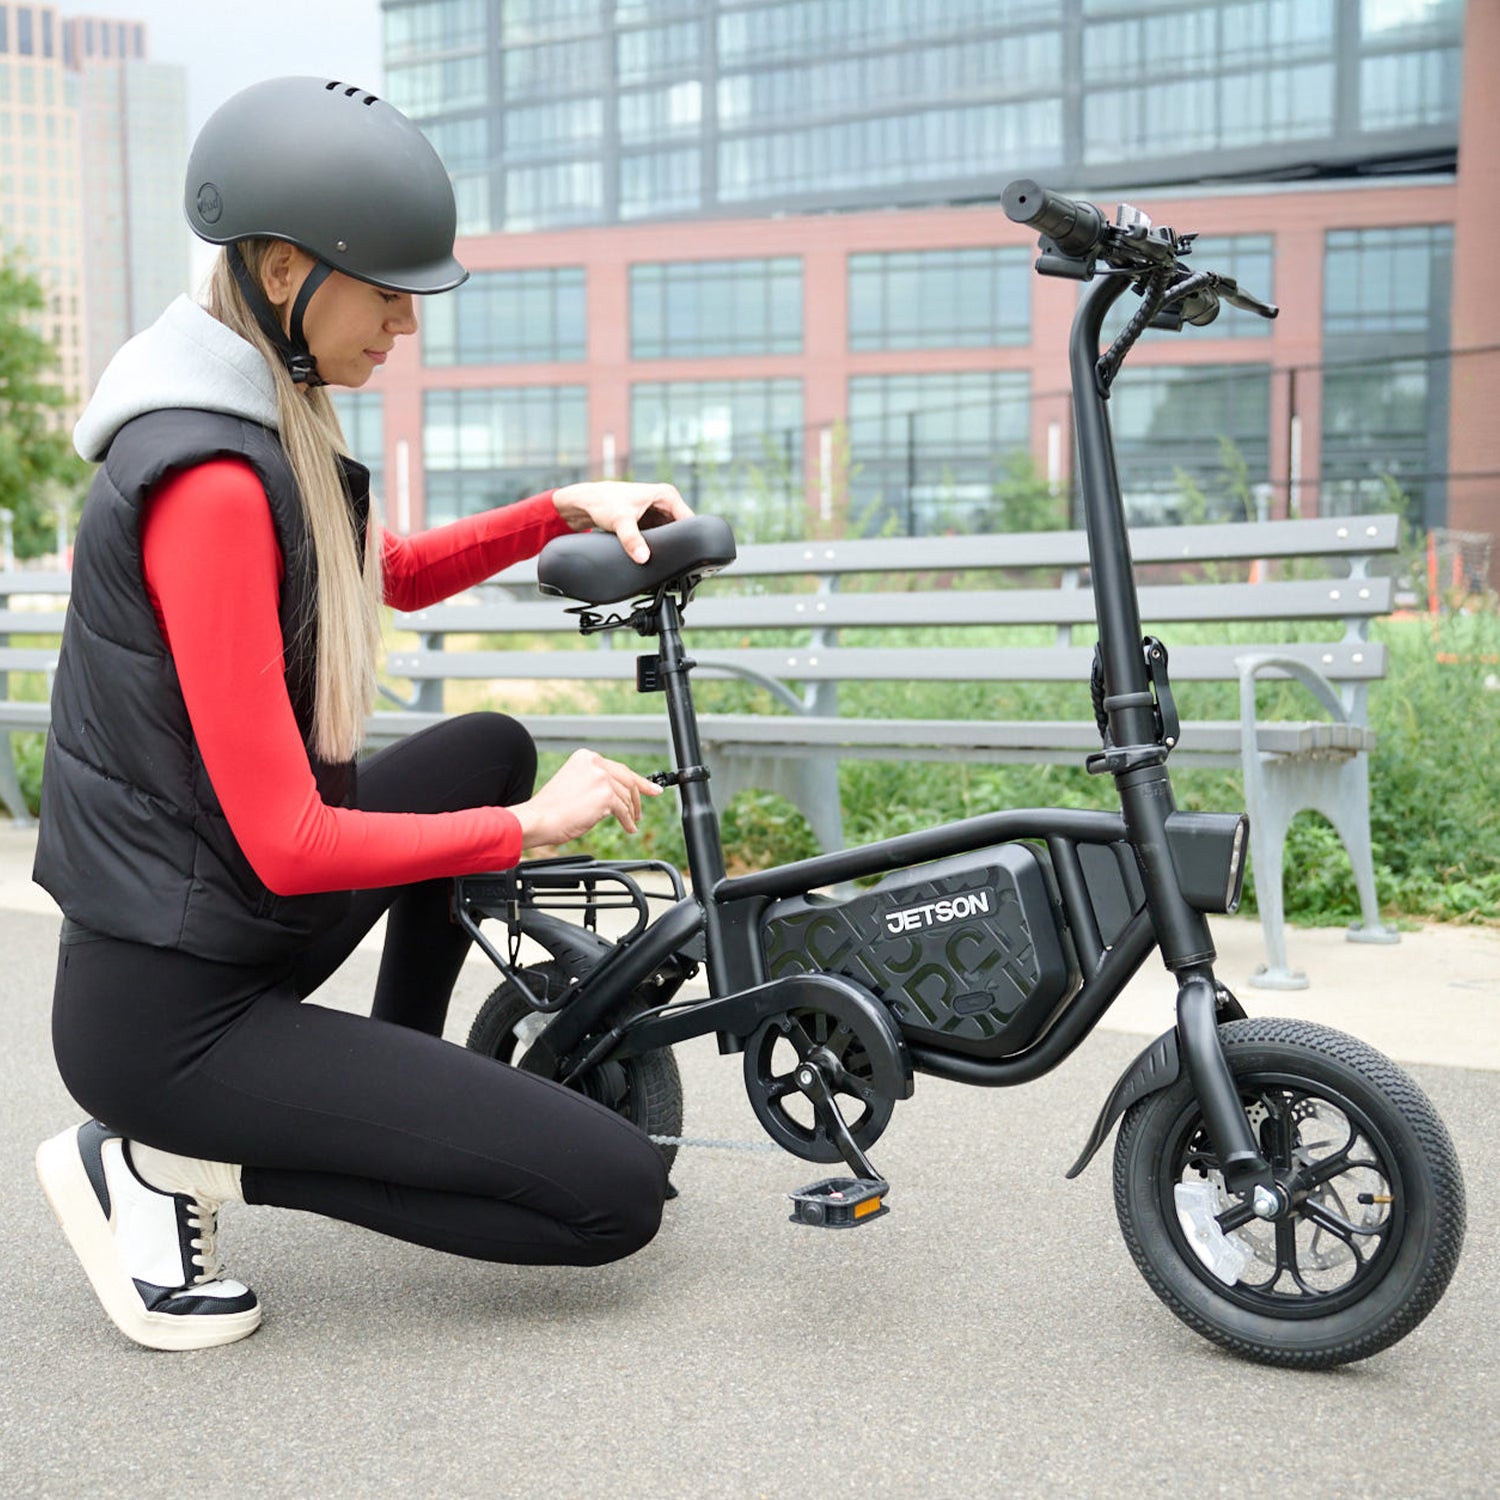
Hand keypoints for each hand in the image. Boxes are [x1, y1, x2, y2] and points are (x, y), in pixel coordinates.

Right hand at [511, 748, 661, 849]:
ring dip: (630, 813)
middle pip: (628, 780)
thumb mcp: (574, 783)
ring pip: (626, 798)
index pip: (618, 768)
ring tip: (630, 822)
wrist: (539, 818)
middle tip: (645, 807)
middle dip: (640, 795)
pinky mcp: (605, 796)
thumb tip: (618, 791)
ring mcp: (601, 779)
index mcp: (586, 757)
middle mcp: (595, 763)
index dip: (638, 780)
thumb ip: (595, 781)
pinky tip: (629, 828)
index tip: (651, 787)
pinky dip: (628, 821)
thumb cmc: (551, 807)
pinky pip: (624, 811)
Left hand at [552, 480, 691, 563]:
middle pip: (681, 528)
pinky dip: (657, 544)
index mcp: (667, 495)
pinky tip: (652, 553)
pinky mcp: (651, 522)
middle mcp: (666, 502)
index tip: (686, 553)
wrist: (586, 502)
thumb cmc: (603, 502)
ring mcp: (659, 512)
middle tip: (672, 558)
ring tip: (661, 555)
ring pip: (671, 534)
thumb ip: (632, 540)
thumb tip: (643, 558)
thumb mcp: (620, 521)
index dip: (689, 536)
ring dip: (667, 544)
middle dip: (677, 542)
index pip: (689, 519)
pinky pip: (661, 536)